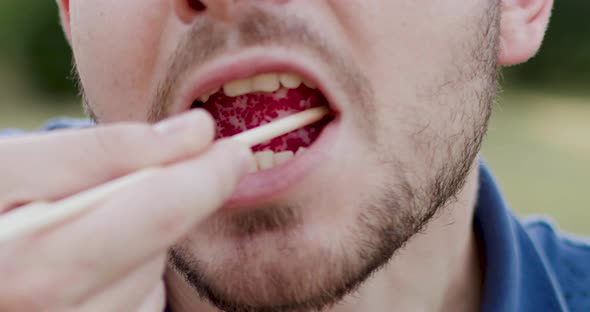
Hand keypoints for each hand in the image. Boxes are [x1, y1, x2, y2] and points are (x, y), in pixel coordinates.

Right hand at [0, 110, 250, 311]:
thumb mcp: (15, 165)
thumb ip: (106, 150)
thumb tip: (197, 132)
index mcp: (30, 263)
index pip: (160, 210)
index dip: (209, 174)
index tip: (235, 149)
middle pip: (162, 243)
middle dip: (167, 198)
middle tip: (150, 175)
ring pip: (152, 274)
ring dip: (137, 240)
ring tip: (79, 229)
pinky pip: (140, 302)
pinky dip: (127, 274)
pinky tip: (83, 264)